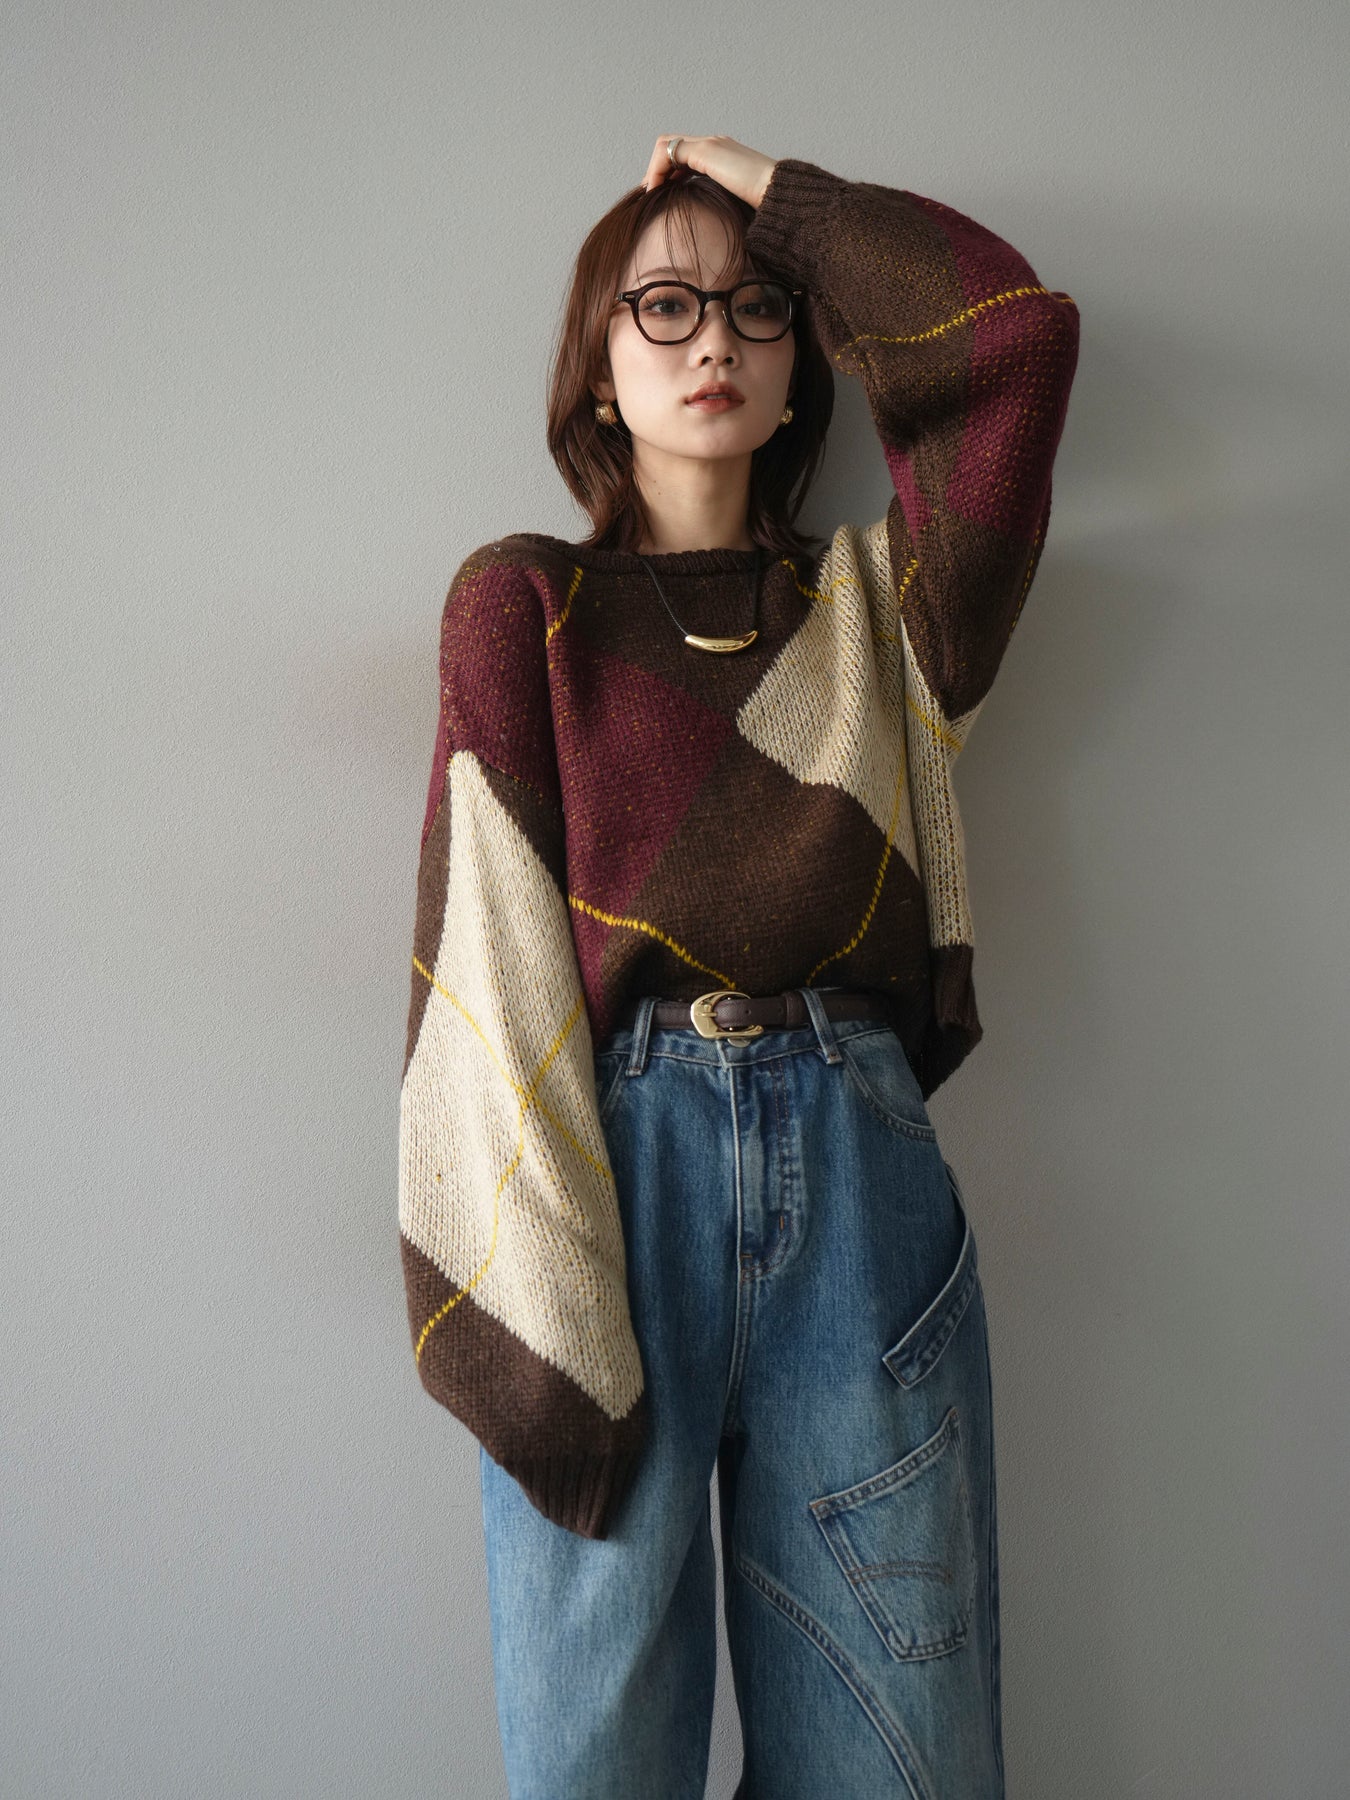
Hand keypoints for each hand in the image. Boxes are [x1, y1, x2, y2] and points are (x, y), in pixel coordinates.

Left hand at [640, 134, 776, 208]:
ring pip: (666, 145)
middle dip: (658, 169)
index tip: (661, 196)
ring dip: (654, 169)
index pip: (686, 154)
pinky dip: (657, 170)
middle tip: (651, 194)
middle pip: (673, 146)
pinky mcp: (706, 150)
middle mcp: (714, 144)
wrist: (778, 197)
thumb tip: (713, 229)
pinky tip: (656, 191)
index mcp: (722, 155)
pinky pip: (668, 152)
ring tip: (651, 193)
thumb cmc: (763, 208)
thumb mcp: (735, 205)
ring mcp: (710, 144)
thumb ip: (720, 204)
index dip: (669, 173)